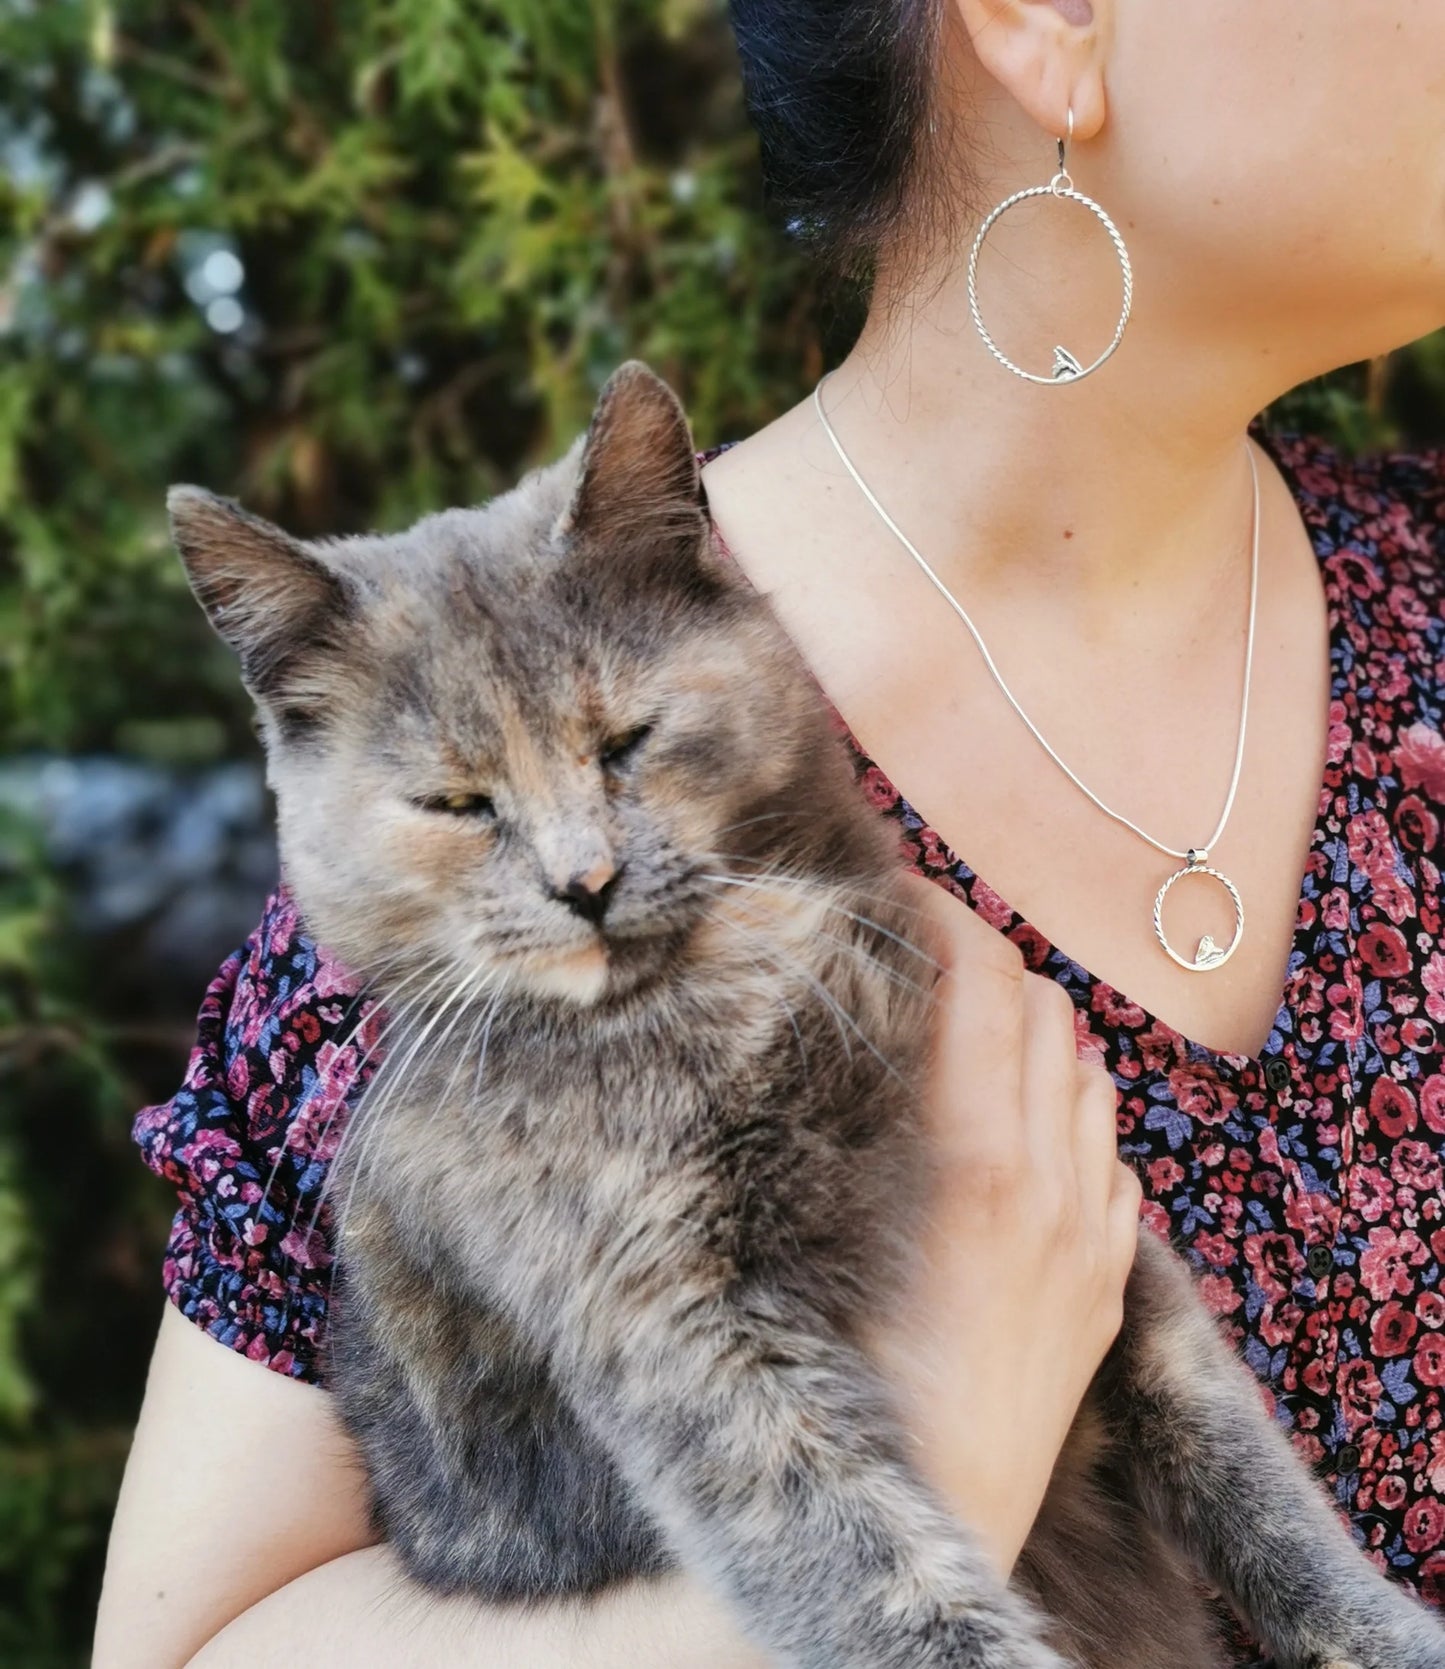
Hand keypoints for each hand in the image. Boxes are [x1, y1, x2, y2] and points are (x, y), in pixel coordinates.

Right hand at [863, 872, 1142, 1577]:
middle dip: (986, 958)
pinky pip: (1112, 1149)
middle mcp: (1050, 1179)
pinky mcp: (1110, 1274)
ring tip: (971, 1036)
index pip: (982, 980)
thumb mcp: (824, 1233)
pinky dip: (1073, 1111)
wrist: (939, 1509)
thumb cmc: (851, 1379)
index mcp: (974, 1160)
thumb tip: (836, 1016)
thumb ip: (843, 1119)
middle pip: (1045, 1006)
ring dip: (1035, 1030)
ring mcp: (1092, 1227)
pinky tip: (1022, 1134)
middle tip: (922, 954)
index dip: (944, 913)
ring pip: (1089, 1069)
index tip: (899, 892)